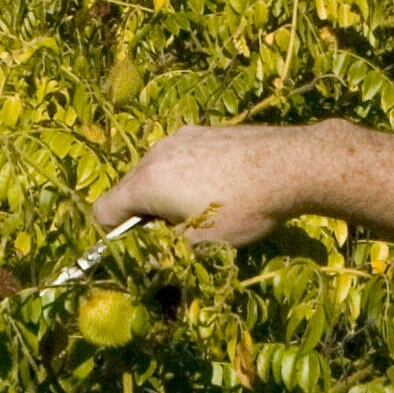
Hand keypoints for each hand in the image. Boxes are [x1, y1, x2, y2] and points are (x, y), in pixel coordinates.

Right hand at [91, 123, 328, 247]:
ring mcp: (179, 137)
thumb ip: (165, 252)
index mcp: (147, 181)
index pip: (102, 209)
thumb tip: (149, 261)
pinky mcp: (202, 131)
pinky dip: (185, 176)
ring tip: (202, 210)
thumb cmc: (243, 208)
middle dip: (143, 214)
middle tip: (175, 235)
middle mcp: (155, 153)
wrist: (291, 164)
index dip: (112, 234)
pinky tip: (219, 188)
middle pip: (129, 188)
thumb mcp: (201, 243)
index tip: (138, 247)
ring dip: (166, 194)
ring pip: (155, 172)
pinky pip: (179, 158)